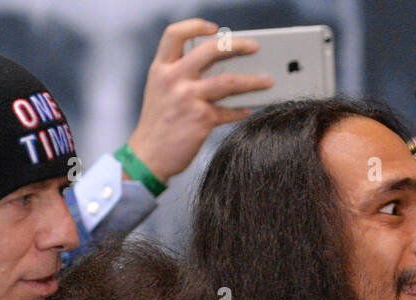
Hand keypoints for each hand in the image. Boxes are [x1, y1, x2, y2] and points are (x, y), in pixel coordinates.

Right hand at [127, 19, 273, 182]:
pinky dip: (240, 111)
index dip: (196, 26)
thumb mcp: (159, 91)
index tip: (214, 29)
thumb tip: (217, 68)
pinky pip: (229, 111)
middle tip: (254, 47)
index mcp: (161, 69)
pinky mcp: (202, 119)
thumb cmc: (157, 124)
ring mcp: (188, 98)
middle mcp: (174, 79)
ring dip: (253, 80)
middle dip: (237, 45)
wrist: (148, 156)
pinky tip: (246, 109)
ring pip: (229, 81)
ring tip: (267, 80)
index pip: (175, 34)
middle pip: (210, 50)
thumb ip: (179, 75)